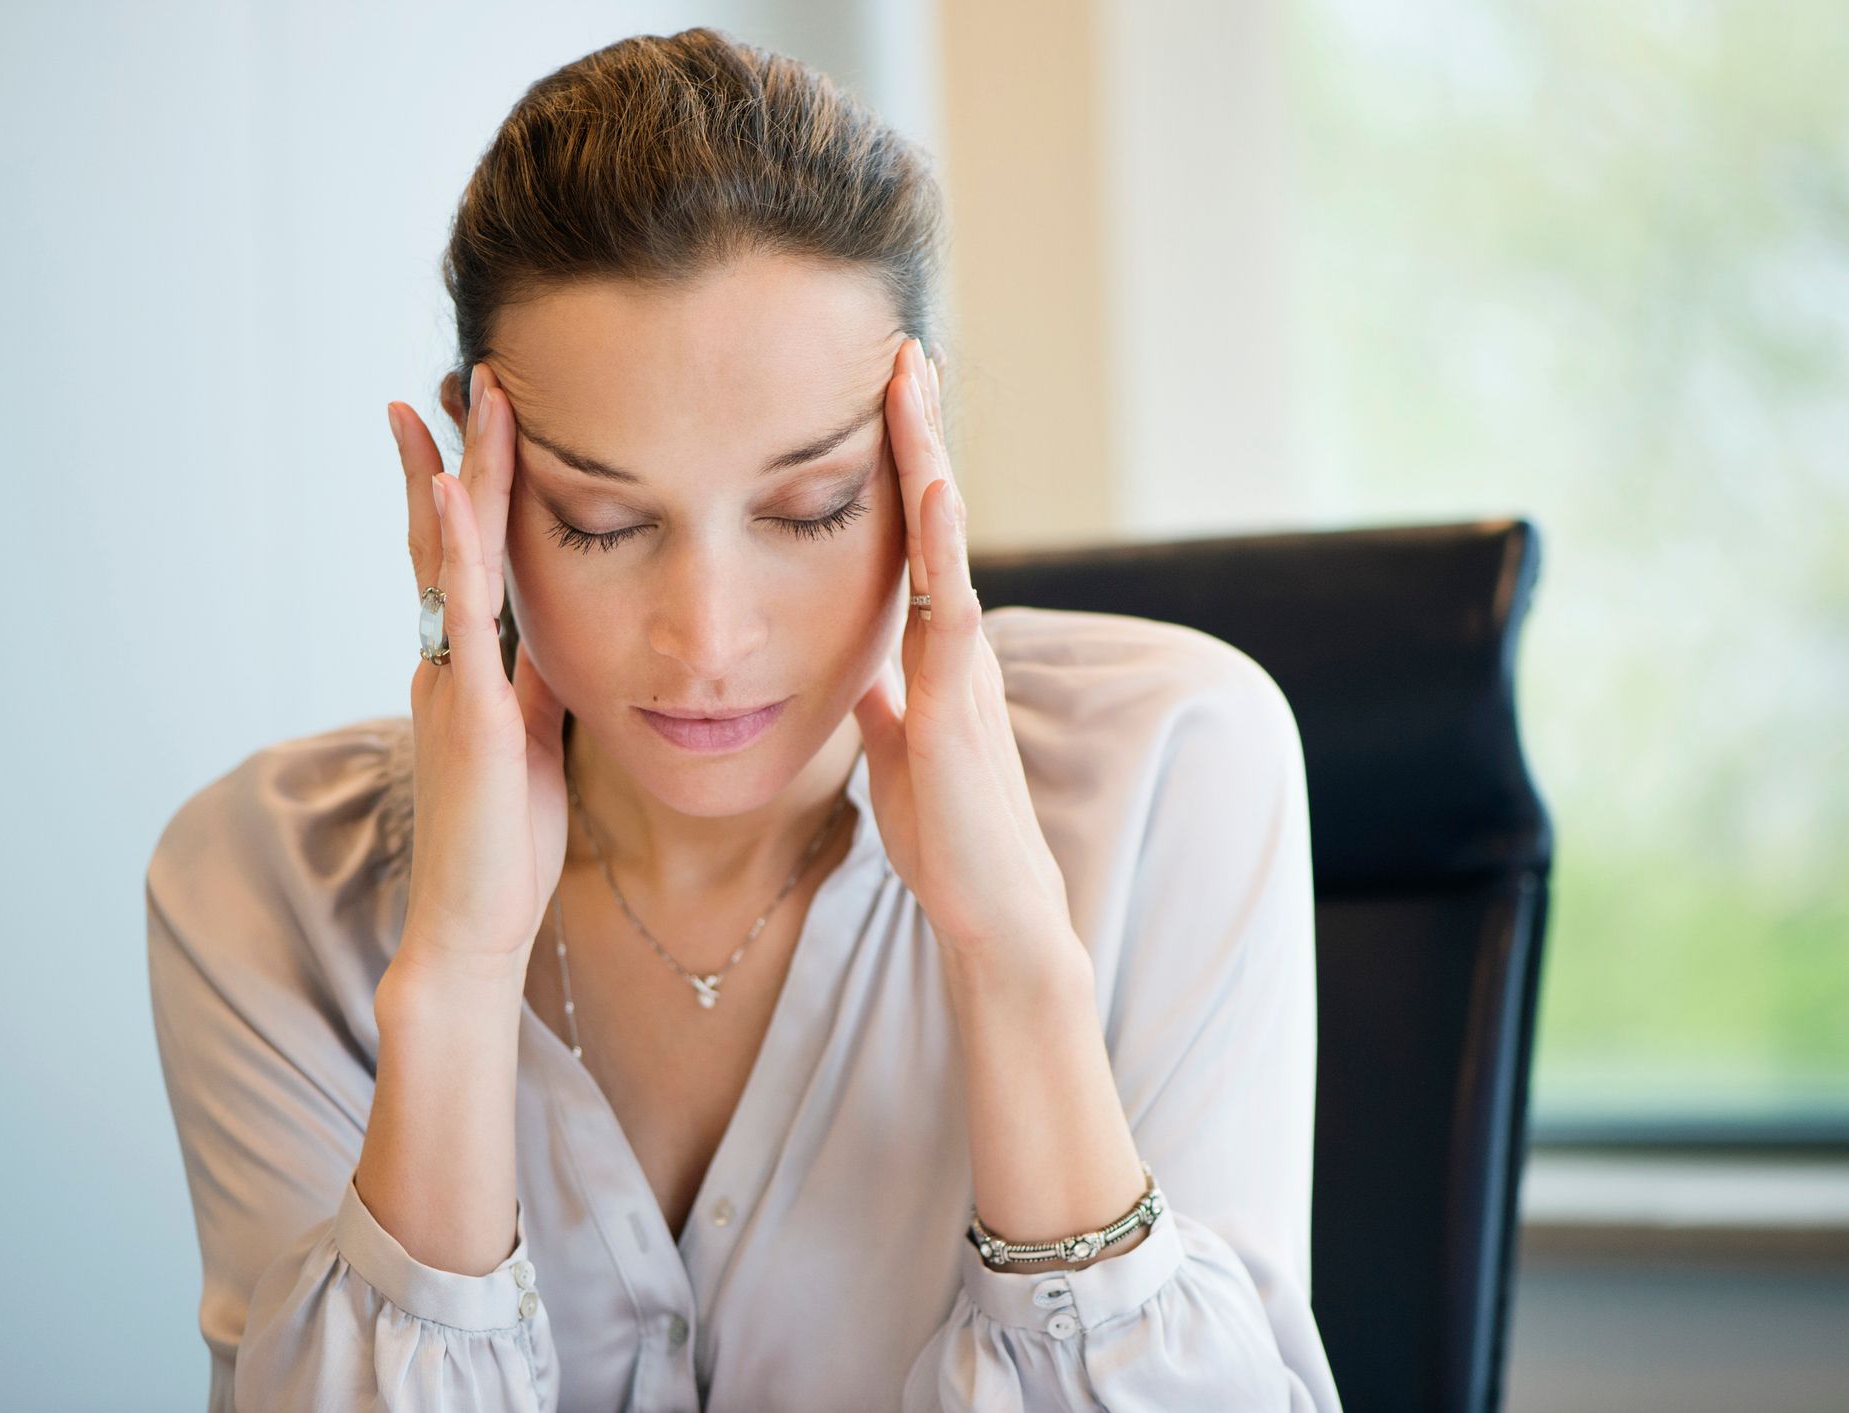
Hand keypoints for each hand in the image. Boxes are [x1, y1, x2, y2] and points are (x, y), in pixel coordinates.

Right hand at [385, 365, 568, 985]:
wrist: (475, 923)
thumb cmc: (506, 842)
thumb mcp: (532, 738)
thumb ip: (534, 681)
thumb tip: (558, 631)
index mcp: (470, 667)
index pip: (464, 558)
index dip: (465, 489)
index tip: (468, 419)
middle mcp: (449, 660)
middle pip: (446, 537)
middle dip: (449, 454)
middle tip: (457, 374)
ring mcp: (454, 680)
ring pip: (452, 557)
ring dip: (459, 473)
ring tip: (465, 396)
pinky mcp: (472, 712)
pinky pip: (461, 614)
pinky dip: (454, 548)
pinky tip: (449, 492)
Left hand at [850, 338, 1075, 963]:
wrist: (991, 908)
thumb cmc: (947, 838)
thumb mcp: (897, 752)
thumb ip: (883, 703)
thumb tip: (858, 668)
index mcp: (936, 649)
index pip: (916, 538)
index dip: (900, 468)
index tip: (884, 399)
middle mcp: (957, 639)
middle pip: (936, 514)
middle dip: (918, 432)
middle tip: (904, 349)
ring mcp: (963, 662)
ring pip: (944, 537)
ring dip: (927, 456)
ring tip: (913, 379)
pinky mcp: (959, 697)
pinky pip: (950, 602)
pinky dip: (944, 540)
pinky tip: (937, 484)